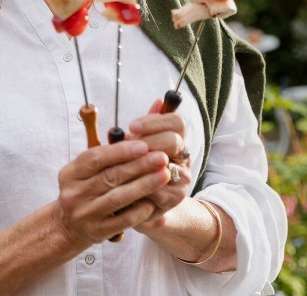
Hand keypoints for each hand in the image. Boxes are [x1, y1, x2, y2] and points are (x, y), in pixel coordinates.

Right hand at [55, 140, 168, 244]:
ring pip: (118, 198)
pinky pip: (123, 220)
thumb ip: (108, 155)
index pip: (95, 158)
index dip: (121, 151)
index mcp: (70, 174)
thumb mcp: (86, 171)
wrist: (69, 226)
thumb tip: (139, 138)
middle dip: (139, 166)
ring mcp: (84, 214)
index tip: (144, 145)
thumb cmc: (86, 189)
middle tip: (161, 158)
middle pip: (110, 177)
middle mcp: (73, 194)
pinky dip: (140, 209)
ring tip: (164, 175)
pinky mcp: (97, 232)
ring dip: (144, 185)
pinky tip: (154, 200)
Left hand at [128, 99, 192, 227]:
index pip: (176, 122)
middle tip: (128, 145)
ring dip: (141, 163)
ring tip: (123, 163)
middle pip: (173, 140)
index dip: (155, 121)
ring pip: (165, 165)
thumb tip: (158, 101)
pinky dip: (140, 184)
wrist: (140, 205)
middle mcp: (183, 157)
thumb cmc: (136, 170)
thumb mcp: (139, 147)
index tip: (132, 126)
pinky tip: (126, 183)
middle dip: (147, 140)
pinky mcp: (174, 198)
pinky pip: (157, 188)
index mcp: (176, 140)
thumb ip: (146, 127)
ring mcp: (182, 178)